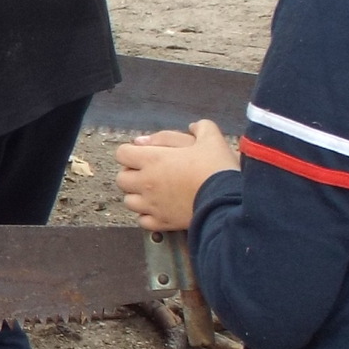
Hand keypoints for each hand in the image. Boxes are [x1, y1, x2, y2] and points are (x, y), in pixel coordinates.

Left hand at [115, 121, 239, 230]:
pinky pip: (142, 221)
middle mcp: (146, 183)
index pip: (122, 153)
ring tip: (153, 192)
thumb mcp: (212, 139)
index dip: (131, 152)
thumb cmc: (217, 168)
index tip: (144, 154)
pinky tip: (159, 209)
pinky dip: (147, 215)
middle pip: (121, 179)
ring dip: (137, 195)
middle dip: (131, 174)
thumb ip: (201, 128)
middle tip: (147, 173)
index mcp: (153, 159)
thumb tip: (192, 126)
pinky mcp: (161, 222)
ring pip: (129, 201)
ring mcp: (152, 205)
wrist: (227, 201)